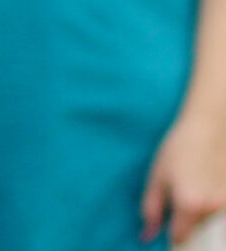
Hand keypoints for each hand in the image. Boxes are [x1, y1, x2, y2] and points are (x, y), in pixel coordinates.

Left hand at [144, 105, 225, 242]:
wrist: (210, 129)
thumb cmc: (177, 149)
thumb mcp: (157, 177)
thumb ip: (152, 208)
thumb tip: (147, 234)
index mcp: (189, 204)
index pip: (180, 236)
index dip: (172, 234)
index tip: (167, 227)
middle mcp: (212, 208)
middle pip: (199, 231)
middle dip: (187, 225)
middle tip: (180, 206)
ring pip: (212, 223)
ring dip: (202, 217)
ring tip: (194, 191)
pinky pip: (223, 212)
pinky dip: (215, 208)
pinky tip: (207, 186)